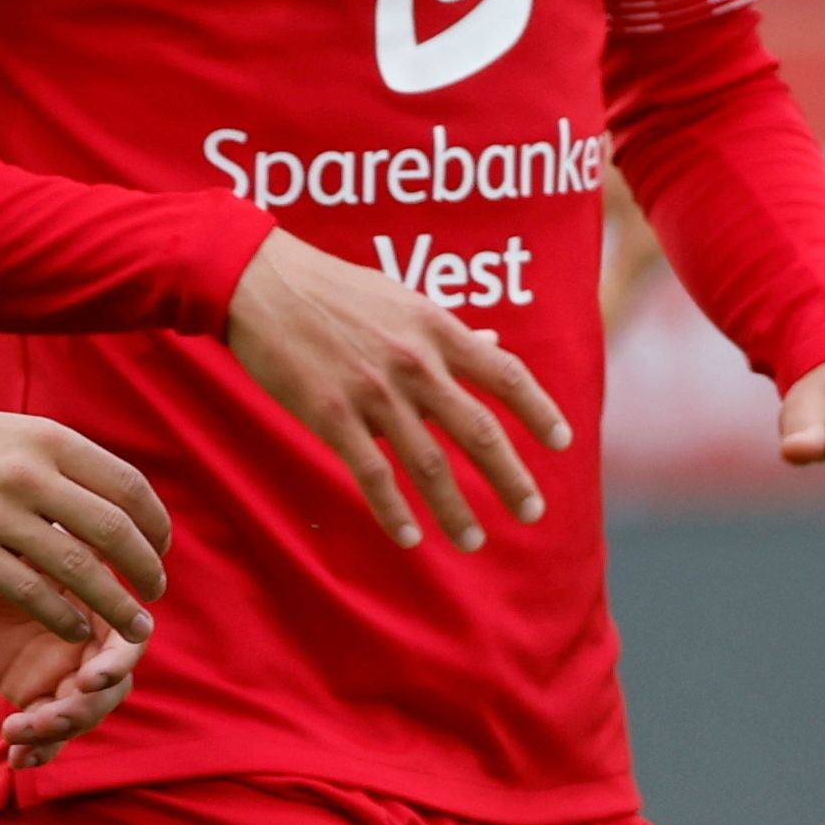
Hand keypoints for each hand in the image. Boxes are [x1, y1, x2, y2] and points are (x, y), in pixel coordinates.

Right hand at [0, 396, 168, 650]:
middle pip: (114, 530)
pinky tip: (77, 629)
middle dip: (146, 569)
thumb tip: (116, 498)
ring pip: (80, 568)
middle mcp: (30, 474)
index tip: (162, 548)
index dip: (155, 523)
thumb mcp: (15, 433)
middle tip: (157, 593)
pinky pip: (32, 593)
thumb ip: (64, 463)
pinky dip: (64, 616)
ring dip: (117, 603)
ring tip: (136, 627)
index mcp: (50, 440)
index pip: (128, 486)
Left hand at [0, 559, 144, 765]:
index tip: (91, 677)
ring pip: (81, 713)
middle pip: (111, 688)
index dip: (118, 663)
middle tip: (52, 714)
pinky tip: (16, 759)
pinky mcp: (32, 691)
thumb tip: (98, 551)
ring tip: (18, 730)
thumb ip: (62, 553)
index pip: (129, 641)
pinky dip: (38, 748)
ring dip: (58, 729)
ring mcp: (61, 669)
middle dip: (86, 707)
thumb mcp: (22, 543)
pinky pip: (46, 730)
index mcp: (98, 602)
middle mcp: (87, 639)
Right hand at [227, 233, 565, 552]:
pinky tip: (411, 538)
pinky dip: (394, 511)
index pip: (506, 375)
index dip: (539, 411)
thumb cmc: (335, 289)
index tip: (562, 443)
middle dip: (510, 477)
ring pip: (429, 464)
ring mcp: (374, 393)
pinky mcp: (331, 416)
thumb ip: (449, 330)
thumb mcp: (402, 298)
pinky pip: (372, 474)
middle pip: (479, 430)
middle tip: (534, 512)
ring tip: (475, 541)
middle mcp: (416, 364)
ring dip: (456, 508)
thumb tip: (494, 344)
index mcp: (438, 329)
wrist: (261, 283)